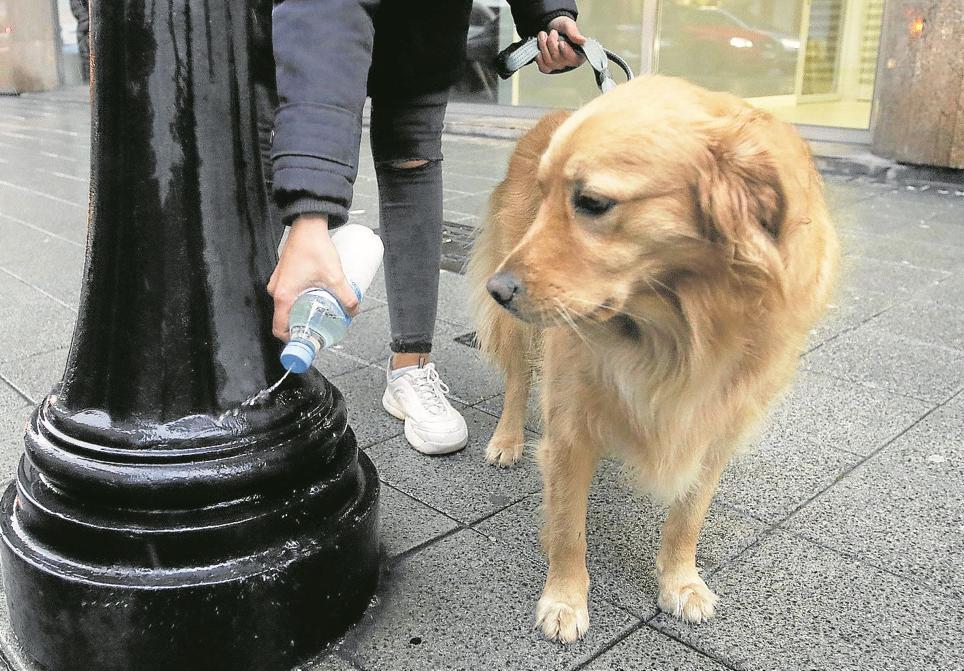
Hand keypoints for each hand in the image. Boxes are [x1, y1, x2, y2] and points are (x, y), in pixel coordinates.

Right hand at [267, 214, 359, 341]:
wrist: (307, 224)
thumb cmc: (314, 247)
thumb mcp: (335, 276)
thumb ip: (346, 296)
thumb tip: (354, 310)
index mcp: (283, 296)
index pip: (280, 329)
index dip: (294, 340)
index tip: (308, 342)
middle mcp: (276, 291)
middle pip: (286, 319)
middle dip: (303, 326)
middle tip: (321, 328)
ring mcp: (278, 283)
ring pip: (289, 306)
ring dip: (303, 312)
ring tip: (321, 313)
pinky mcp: (284, 275)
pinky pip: (289, 295)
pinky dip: (301, 300)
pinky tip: (317, 297)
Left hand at [535, 17, 586, 73]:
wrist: (551, 27)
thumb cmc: (561, 27)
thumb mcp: (568, 25)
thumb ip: (574, 33)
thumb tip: (583, 41)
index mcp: (578, 54)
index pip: (573, 59)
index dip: (565, 51)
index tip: (561, 42)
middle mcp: (569, 62)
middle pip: (558, 59)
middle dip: (552, 43)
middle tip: (552, 33)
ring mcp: (558, 66)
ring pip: (548, 62)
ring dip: (543, 46)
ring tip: (544, 36)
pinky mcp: (548, 67)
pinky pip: (542, 67)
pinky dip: (539, 56)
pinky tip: (541, 48)